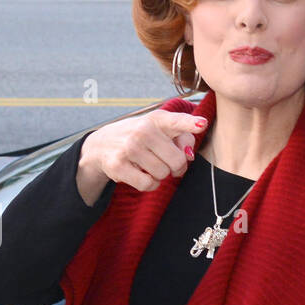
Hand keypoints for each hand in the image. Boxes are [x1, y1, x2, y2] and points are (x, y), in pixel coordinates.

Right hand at [76, 110, 207, 205]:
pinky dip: (150, 184)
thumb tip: (189, 155)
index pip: (176, 121)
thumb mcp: (159, 130)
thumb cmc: (140, 137)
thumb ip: (182, 137)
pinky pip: (148, 184)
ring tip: (150, 166)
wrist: (102, 144)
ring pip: (163, 174)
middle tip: (168, 163)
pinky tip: (143, 175)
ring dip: (161, 175)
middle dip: (177, 167)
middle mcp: (142, 131)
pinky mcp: (119, 166)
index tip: (202, 124)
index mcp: (156, 119)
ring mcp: (129, 148)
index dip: (190, 124)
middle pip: (178, 160)